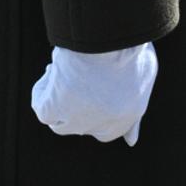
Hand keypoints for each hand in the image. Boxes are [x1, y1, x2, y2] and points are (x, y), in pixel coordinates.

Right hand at [31, 43, 157, 146]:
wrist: (111, 42)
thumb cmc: (130, 50)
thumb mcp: (145, 73)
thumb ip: (136, 107)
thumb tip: (131, 142)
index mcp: (127, 118)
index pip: (106, 132)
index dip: (95, 109)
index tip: (91, 85)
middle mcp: (102, 125)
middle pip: (81, 126)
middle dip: (76, 102)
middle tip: (77, 71)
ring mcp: (79, 119)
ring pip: (59, 123)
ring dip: (56, 98)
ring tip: (61, 68)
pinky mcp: (57, 108)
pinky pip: (42, 111)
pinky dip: (41, 93)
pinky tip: (52, 71)